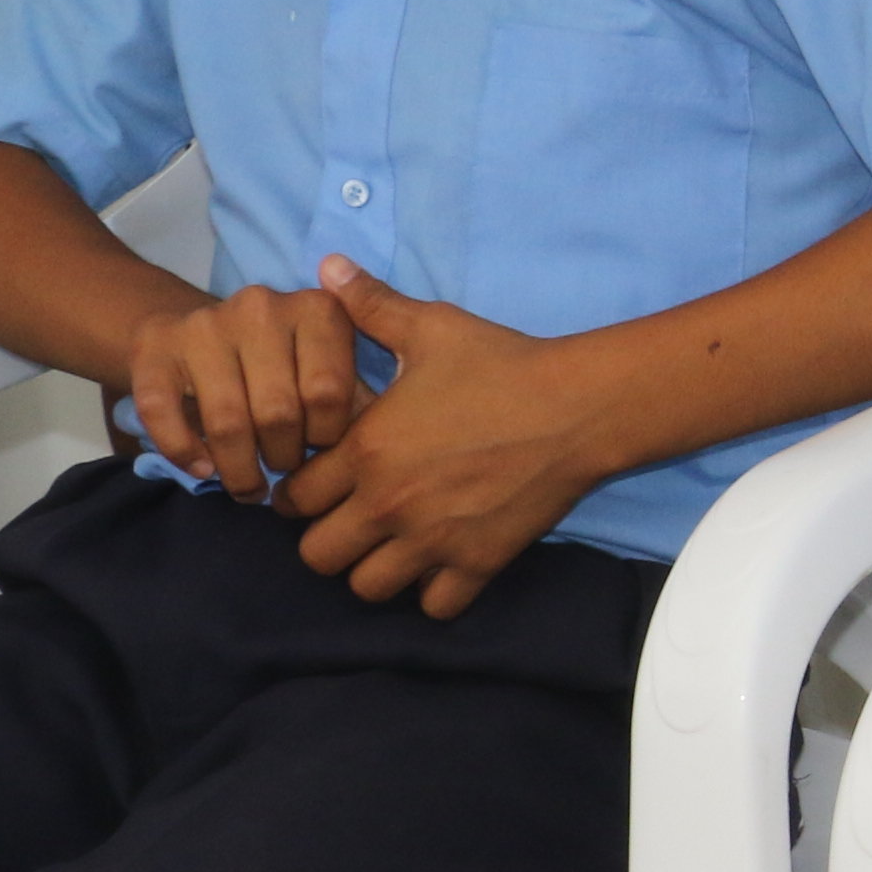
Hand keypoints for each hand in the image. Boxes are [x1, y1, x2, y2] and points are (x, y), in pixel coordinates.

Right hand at [124, 278, 367, 500]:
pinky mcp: (156, 344)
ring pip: (226, 420)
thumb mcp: (330, 370)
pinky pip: (163, 412)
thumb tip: (370, 448)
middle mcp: (260, 307)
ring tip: (250, 488)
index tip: (323, 453)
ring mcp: (205, 323)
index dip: (327, 438)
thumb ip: (356, 401)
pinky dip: (184, 452)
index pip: (327, 393)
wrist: (198, 327)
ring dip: (239, 469)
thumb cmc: (284, 364)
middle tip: (285, 475)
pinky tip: (204, 470)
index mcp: (316, 309)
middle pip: (277, 411)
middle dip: (284, 459)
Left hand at [270, 259, 606, 612]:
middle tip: (351, 519)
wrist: (577, 407)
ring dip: (374, 570)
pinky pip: (436, 606)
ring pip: (369, 588)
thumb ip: (370, 304)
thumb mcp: (430, 327)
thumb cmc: (500, 364)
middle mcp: (389, 506)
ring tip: (392, 546)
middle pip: (318, 557)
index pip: (294, 499)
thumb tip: (327, 265)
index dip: (300, 491)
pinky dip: (433, 593)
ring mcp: (433, 541)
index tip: (322, 481)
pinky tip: (442, 562)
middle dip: (327, 540)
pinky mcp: (479, 562)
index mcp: (365, 452)